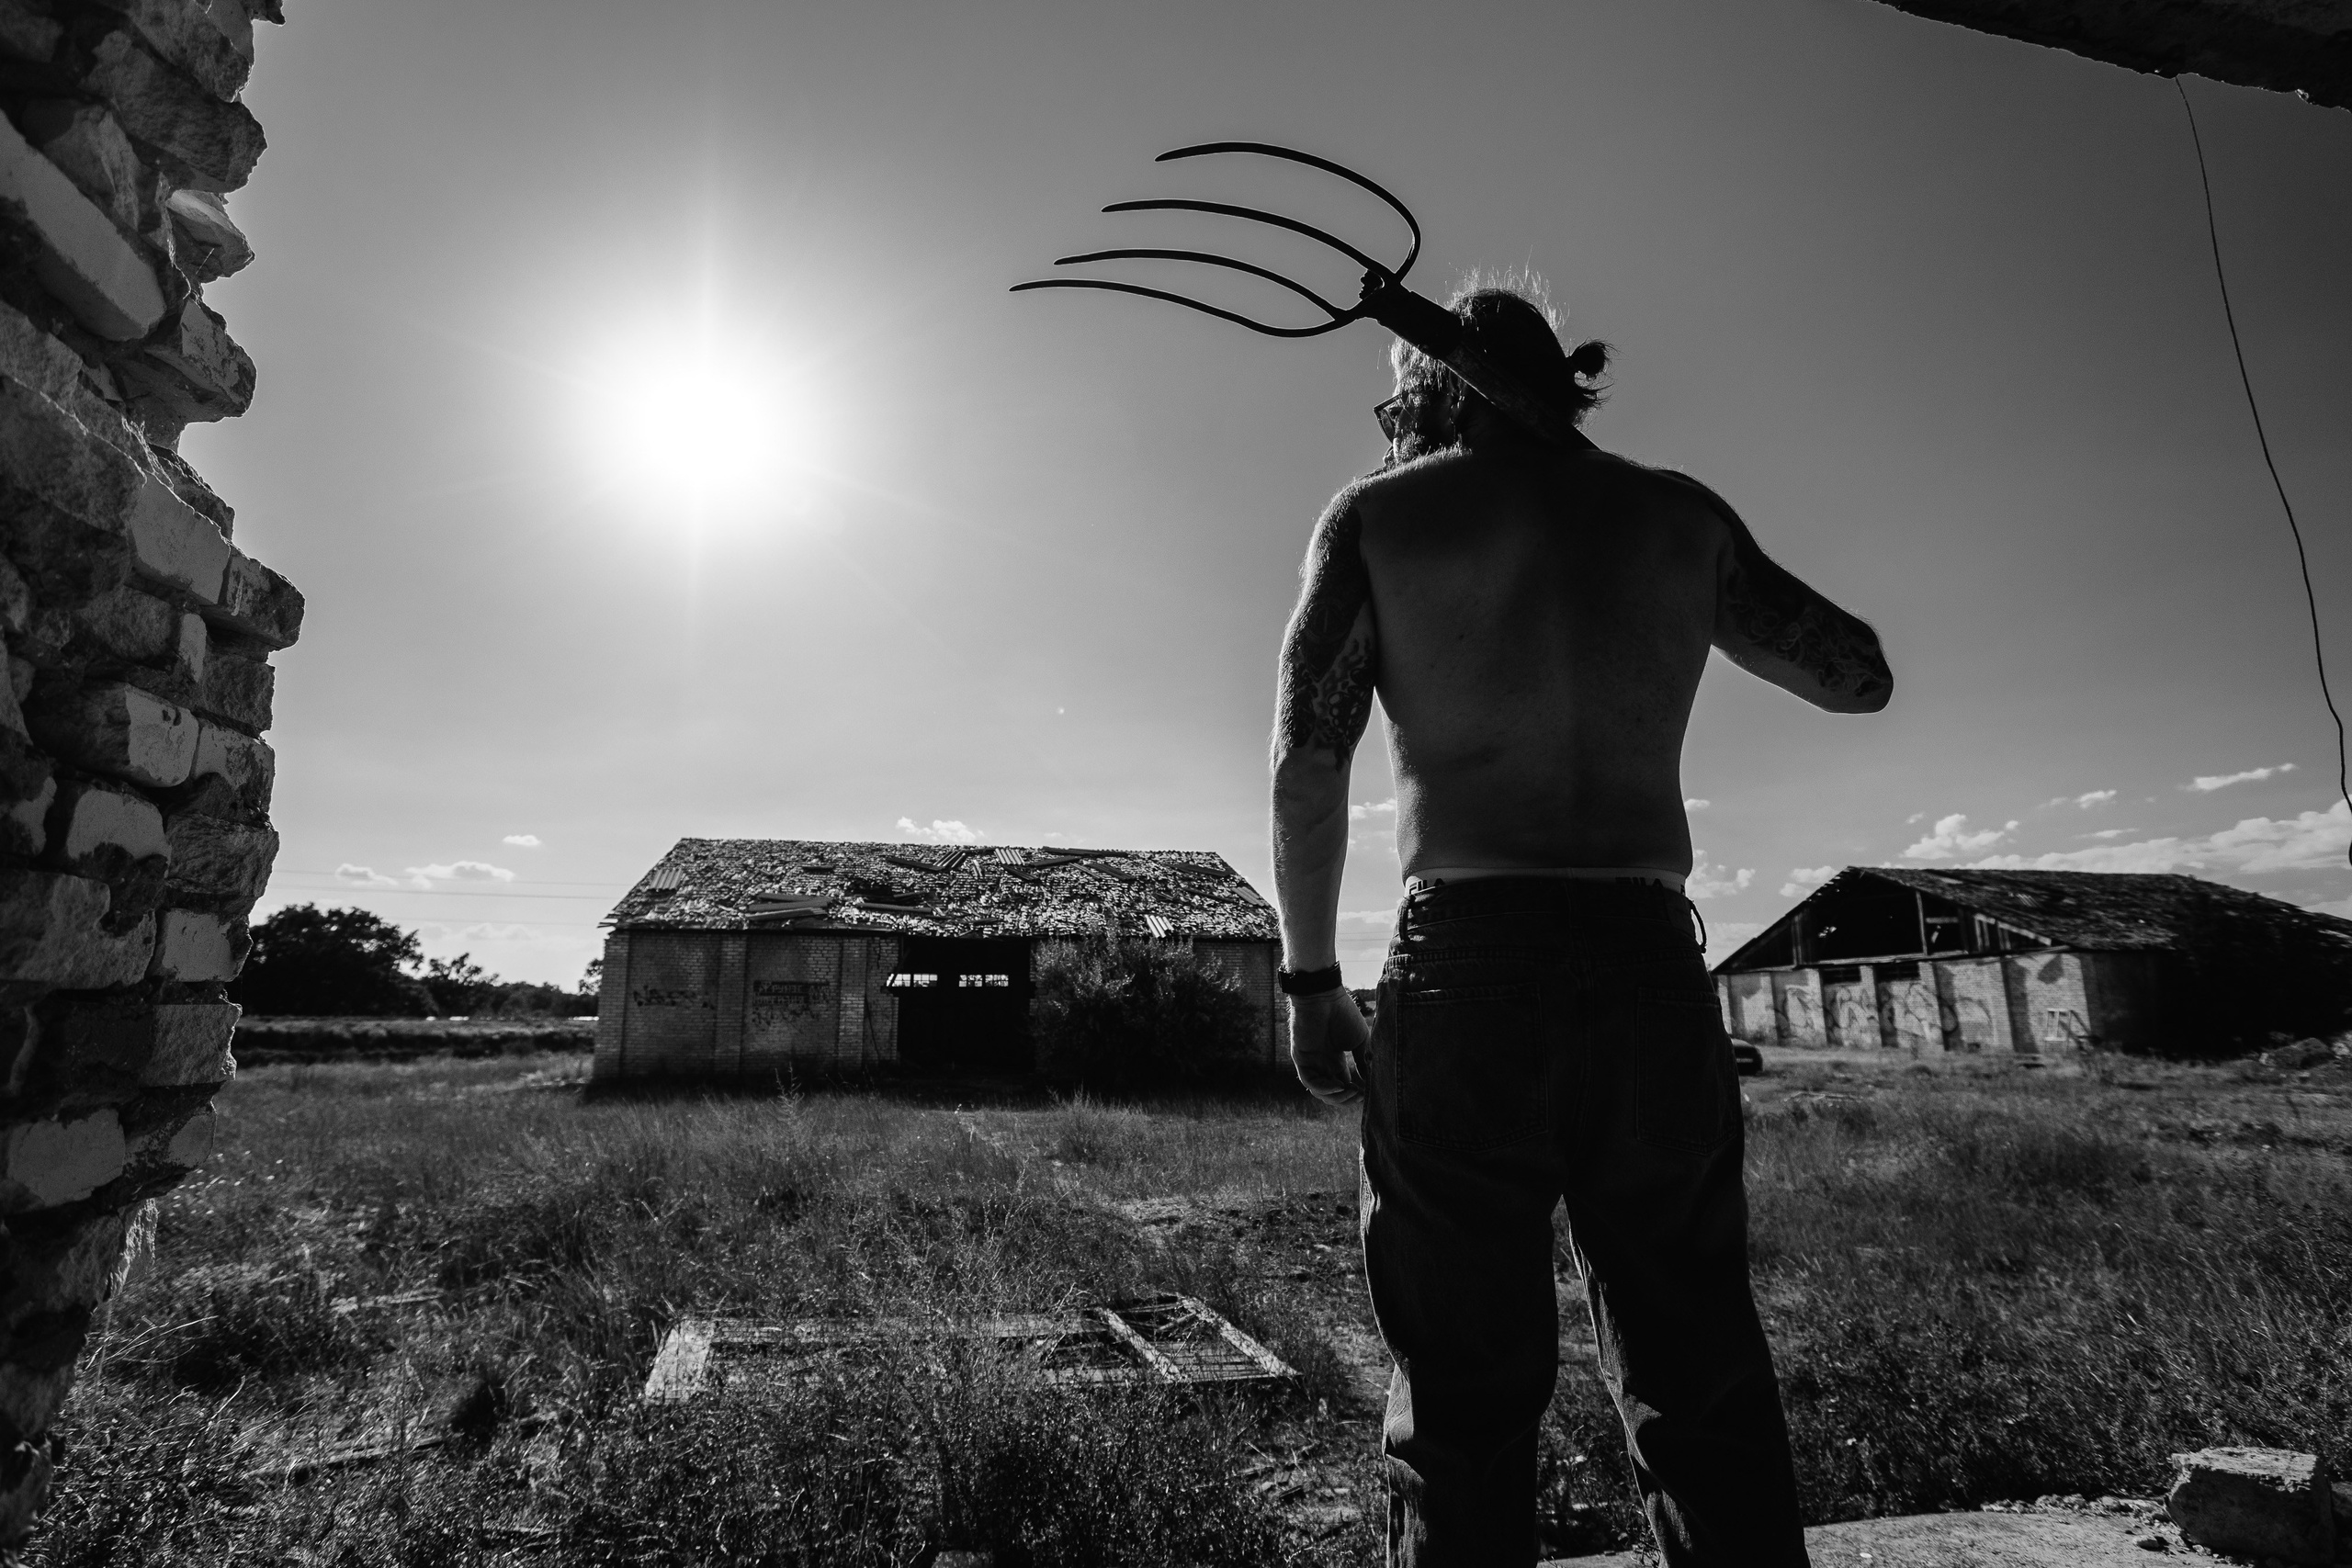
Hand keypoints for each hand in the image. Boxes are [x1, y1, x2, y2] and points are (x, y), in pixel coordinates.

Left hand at [1289, 989, 1369, 1105]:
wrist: (1325, 997)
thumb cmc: (1343, 1014)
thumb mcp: (1360, 1040)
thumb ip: (1363, 1061)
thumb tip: (1371, 1083)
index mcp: (1335, 1060)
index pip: (1343, 1084)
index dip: (1354, 1093)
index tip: (1368, 1094)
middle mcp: (1322, 1063)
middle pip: (1332, 1092)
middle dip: (1346, 1099)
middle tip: (1360, 1096)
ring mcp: (1311, 1062)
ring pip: (1320, 1091)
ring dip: (1336, 1097)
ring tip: (1351, 1092)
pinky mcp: (1301, 1059)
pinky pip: (1309, 1081)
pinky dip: (1323, 1089)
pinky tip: (1338, 1087)